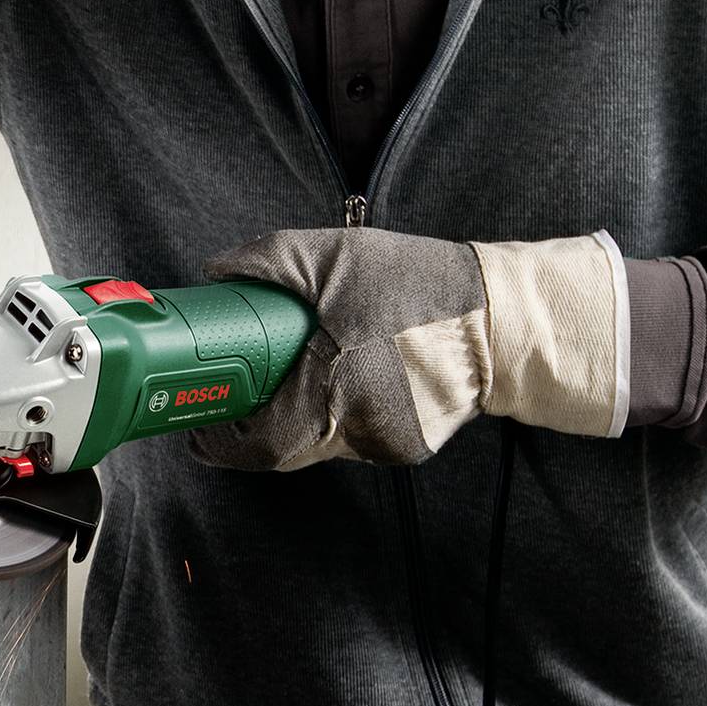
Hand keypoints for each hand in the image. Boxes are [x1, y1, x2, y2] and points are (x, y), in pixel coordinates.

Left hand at [188, 226, 625, 470]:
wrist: (504, 318)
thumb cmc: (421, 287)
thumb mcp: (335, 257)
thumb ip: (269, 261)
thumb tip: (219, 273)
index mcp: (332, 397)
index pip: (256, 445)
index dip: (220, 436)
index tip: (203, 414)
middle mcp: (357, 434)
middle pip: (282, 448)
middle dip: (255, 420)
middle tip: (240, 386)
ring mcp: (384, 445)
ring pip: (317, 442)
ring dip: (296, 413)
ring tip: (298, 368)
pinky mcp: (406, 446)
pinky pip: (351, 435)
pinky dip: (336, 410)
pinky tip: (344, 373)